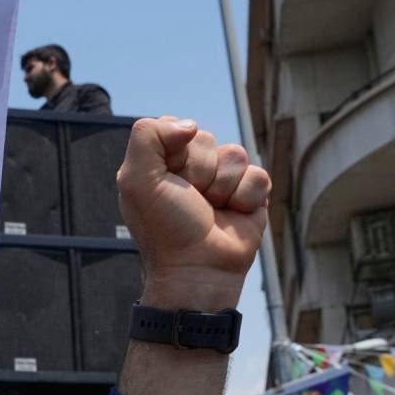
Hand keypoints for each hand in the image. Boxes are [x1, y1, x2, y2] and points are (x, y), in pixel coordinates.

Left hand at [116, 117, 270, 310]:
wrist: (197, 270)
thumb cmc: (165, 228)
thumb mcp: (136, 180)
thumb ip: (148, 136)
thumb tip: (190, 125)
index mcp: (160, 164)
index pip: (176, 128)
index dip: (175, 151)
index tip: (167, 180)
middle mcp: (191, 170)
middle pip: (207, 140)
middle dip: (199, 170)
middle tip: (190, 200)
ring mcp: (222, 182)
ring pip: (235, 154)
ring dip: (222, 186)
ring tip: (212, 210)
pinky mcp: (250, 196)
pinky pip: (258, 174)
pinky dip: (245, 197)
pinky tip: (233, 216)